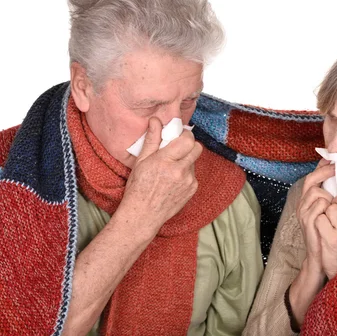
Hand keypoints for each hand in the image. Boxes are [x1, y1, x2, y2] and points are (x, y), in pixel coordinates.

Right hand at [119, 117, 202, 235]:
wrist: (143, 215)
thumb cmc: (138, 188)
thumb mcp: (141, 161)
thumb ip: (152, 139)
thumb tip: (156, 120)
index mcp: (165, 161)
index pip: (187, 139)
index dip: (184, 135)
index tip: (177, 136)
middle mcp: (180, 171)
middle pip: (197, 148)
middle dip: (189, 144)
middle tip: (177, 148)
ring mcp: (189, 181)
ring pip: (194, 161)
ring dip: (186, 160)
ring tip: (170, 168)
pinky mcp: (193, 189)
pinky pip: (193, 174)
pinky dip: (186, 173)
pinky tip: (173, 179)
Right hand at [296, 159, 334, 274]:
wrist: (326, 260)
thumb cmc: (332, 236)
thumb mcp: (334, 214)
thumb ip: (336, 197)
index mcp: (310, 201)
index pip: (313, 177)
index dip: (322, 167)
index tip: (334, 159)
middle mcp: (304, 204)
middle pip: (312, 180)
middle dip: (325, 174)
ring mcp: (304, 213)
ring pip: (318, 192)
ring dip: (330, 197)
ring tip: (335, 208)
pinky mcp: (307, 222)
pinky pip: (320, 205)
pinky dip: (329, 207)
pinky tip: (333, 216)